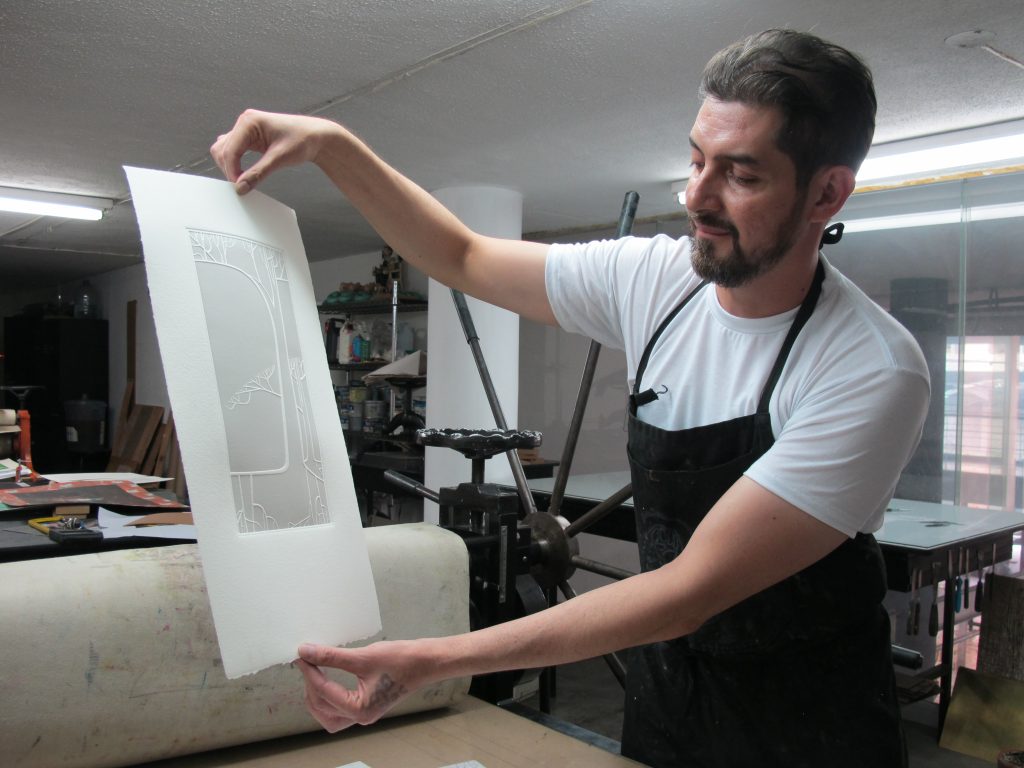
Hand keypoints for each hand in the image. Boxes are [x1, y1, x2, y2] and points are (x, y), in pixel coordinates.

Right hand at [210, 109, 340, 194]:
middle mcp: (244, 123)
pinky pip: (234, 151)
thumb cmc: (303, 140)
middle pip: (222, 150)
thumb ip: (258, 173)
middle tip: (241, 186)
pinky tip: (245, 174)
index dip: (232, 171)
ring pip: (224, 150)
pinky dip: (235, 163)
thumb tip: (241, 187)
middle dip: (229, 169)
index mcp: (249, 121)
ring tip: (243, 181)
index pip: (230, 150)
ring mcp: (245, 130)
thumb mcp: (280, 159)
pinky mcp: (249, 138)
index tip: (238, 187)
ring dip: (230, 166)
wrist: (316, 137)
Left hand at [296, 640, 424, 732]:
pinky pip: (338, 709)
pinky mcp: (365, 706)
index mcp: (359, 710)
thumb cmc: (400, 660)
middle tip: (307, 662)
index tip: (301, 655)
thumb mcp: (363, 656)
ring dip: (317, 696)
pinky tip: (326, 679)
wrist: (425, 662)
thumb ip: (331, 656)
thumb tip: (306, 652)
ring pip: (328, 714)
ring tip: (313, 673)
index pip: (324, 692)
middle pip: (322, 708)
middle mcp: (360, 717)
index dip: (310, 671)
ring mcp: (363, 714)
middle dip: (311, 685)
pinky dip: (328, 696)